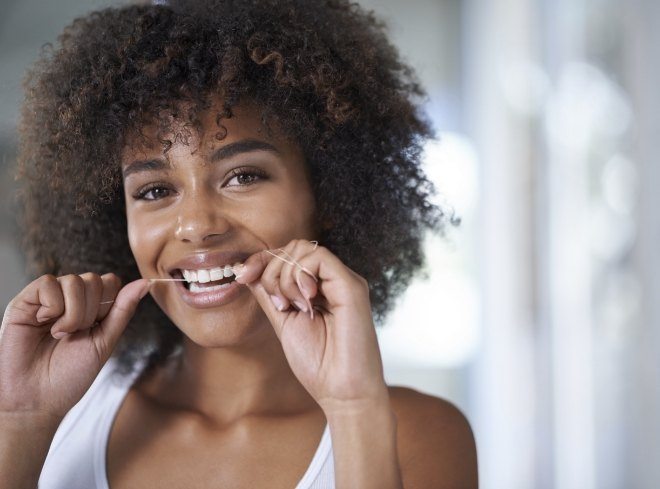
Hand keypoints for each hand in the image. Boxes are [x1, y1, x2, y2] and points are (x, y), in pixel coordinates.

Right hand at [0, 273, 149, 419]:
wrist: (38, 399)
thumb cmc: (71, 375)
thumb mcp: (105, 341)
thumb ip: (123, 309)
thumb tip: (146, 282)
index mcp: (91, 308)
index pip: (111, 282)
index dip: (109, 303)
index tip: (96, 328)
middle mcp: (69, 299)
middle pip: (94, 280)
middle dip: (91, 312)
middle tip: (75, 335)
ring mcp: (47, 299)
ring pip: (74, 280)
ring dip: (73, 313)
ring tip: (60, 334)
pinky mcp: (25, 301)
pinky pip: (47, 282)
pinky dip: (52, 306)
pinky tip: (43, 324)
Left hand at [234, 239, 389, 414]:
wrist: (341, 392)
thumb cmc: (318, 364)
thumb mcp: (283, 322)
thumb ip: (269, 294)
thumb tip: (248, 271)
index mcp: (319, 287)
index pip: (288, 255)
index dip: (261, 260)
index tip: (242, 277)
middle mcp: (334, 280)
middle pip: (294, 247)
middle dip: (271, 270)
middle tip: (278, 304)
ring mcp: (344, 281)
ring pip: (303, 249)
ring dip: (284, 276)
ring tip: (292, 307)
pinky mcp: (352, 286)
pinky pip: (319, 258)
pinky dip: (300, 276)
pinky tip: (304, 302)